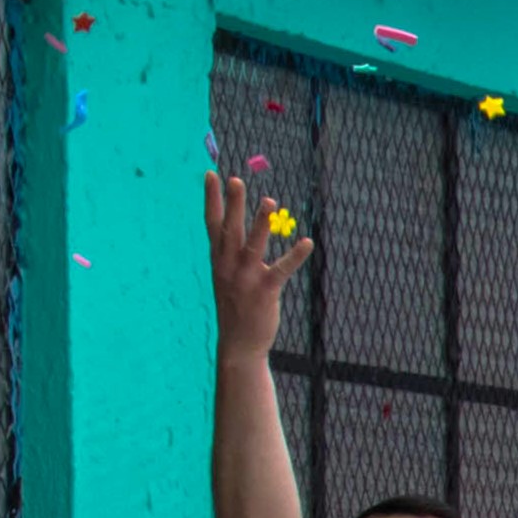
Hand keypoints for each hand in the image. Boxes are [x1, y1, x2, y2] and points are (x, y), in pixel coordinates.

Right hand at [204, 173, 314, 351]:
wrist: (237, 343)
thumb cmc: (236, 306)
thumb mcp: (227, 277)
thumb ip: (230, 254)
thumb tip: (235, 231)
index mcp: (218, 259)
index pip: (212, 223)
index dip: (211, 198)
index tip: (210, 174)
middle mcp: (228, 265)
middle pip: (229, 228)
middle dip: (231, 203)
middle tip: (235, 179)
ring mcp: (245, 278)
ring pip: (252, 245)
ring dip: (261, 223)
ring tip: (269, 201)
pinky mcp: (264, 291)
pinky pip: (281, 270)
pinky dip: (295, 255)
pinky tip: (307, 242)